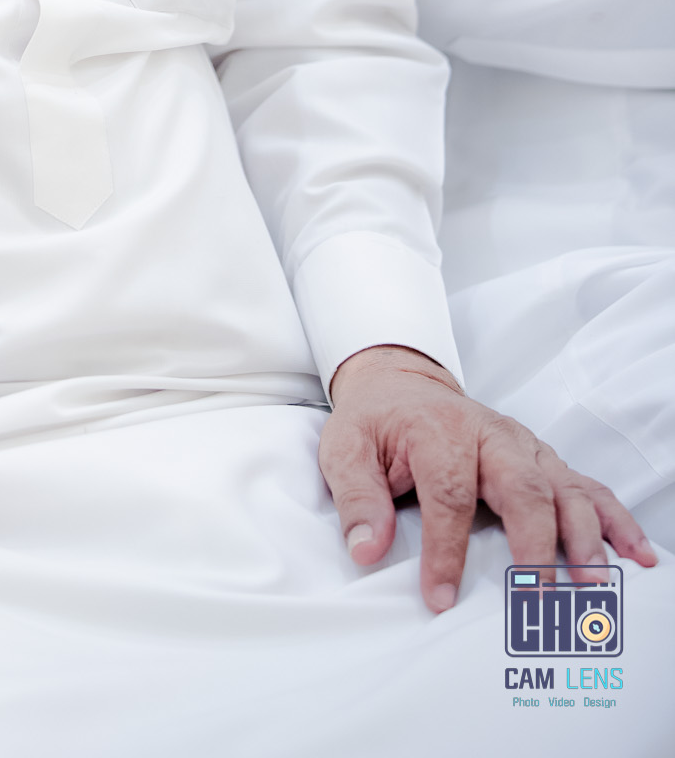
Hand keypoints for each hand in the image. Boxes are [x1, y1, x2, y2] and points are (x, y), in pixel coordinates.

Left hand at [321, 344, 656, 612]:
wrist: (402, 383)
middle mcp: (490, 435)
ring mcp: (523, 447)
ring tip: (593, 581)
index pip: (448, 493)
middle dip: (534, 542)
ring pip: (563, 488)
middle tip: (538, 593)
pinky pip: (586, 487)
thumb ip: (356, 497)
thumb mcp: (345, 449)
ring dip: (583, 535)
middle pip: (522, 487)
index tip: (441, 597)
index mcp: (439, 431)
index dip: (445, 549)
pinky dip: (614, 519)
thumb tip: (366, 548)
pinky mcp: (543, 460)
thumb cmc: (377, 422)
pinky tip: (636, 553)